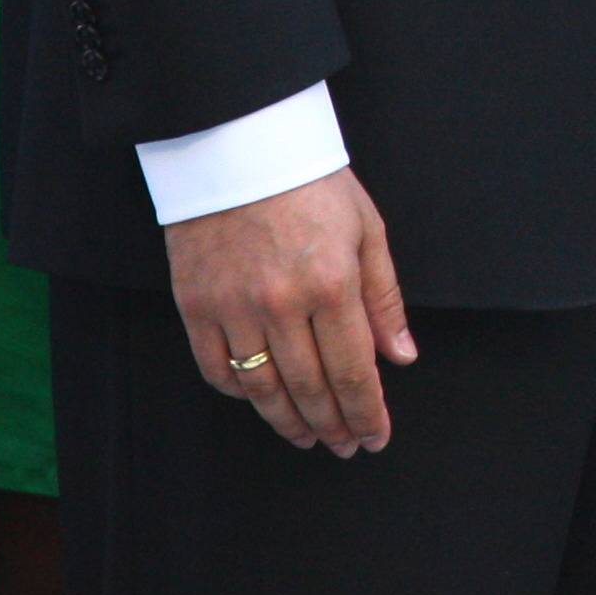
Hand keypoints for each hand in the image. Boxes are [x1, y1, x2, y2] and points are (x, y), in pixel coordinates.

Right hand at [167, 164, 417, 451]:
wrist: (238, 148)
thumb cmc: (312, 184)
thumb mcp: (367, 231)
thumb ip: (384, 300)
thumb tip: (400, 357)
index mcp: (332, 284)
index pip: (353, 371)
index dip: (366, 412)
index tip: (375, 436)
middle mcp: (282, 305)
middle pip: (309, 388)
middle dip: (333, 425)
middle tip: (345, 446)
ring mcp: (234, 308)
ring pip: (262, 389)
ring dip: (288, 421)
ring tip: (309, 437)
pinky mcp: (195, 306)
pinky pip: (218, 369)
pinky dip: (241, 393)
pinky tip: (261, 401)